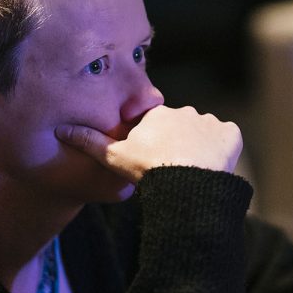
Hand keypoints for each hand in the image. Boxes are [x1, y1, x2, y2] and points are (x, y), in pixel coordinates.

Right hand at [55, 105, 242, 180]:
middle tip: (174, 169)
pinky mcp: (231, 135)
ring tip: (193, 171)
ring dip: (201, 149)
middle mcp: (186, 111)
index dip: (155, 145)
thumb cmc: (148, 168)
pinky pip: (228, 140)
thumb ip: (89, 142)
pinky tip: (213, 167)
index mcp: (158, 114)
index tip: (155, 162)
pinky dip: (223, 152)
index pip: (156, 127)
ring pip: (204, 135)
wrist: (187, 181)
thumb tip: (61, 130)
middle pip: (181, 130)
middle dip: (178, 146)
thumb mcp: (113, 157)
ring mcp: (210, 122)